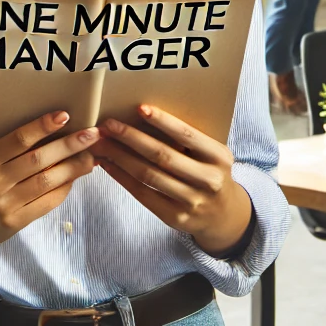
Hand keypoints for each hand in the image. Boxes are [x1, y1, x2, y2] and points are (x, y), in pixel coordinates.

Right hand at [0, 111, 98, 272]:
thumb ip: (19, 149)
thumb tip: (62, 129)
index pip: (17, 139)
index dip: (42, 127)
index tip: (65, 115)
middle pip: (37, 160)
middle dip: (69, 145)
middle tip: (92, 134)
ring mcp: (4, 204)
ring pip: (46, 182)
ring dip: (73, 167)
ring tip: (91, 157)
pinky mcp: (14, 222)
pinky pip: (47, 202)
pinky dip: (65, 188)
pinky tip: (75, 177)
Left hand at [94, 106, 252, 253]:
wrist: (223, 215)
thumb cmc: (211, 173)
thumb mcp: (211, 155)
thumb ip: (190, 140)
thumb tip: (145, 114)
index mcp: (218, 157)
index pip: (187, 135)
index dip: (163, 121)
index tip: (139, 108)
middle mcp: (208, 180)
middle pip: (162, 155)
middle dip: (130, 137)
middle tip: (108, 125)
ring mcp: (191, 201)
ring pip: (148, 175)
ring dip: (120, 157)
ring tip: (101, 144)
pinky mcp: (175, 217)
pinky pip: (143, 193)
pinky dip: (122, 177)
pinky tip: (109, 165)